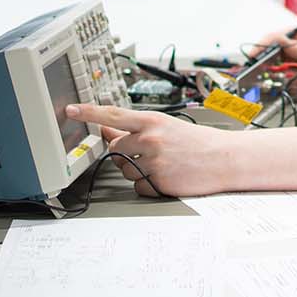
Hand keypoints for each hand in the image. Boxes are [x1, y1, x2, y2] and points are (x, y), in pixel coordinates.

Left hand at [63, 103, 232, 197]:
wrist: (225, 159)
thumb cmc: (198, 142)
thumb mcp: (167, 127)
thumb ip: (137, 127)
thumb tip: (108, 126)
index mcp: (152, 121)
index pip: (113, 114)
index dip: (89, 112)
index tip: (70, 110)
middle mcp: (150, 139)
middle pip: (115, 147)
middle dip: (125, 151)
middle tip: (149, 152)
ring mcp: (153, 161)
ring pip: (125, 169)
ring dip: (138, 169)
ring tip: (164, 164)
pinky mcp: (158, 182)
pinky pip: (138, 186)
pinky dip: (148, 185)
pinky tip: (166, 176)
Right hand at [252, 23, 296, 93]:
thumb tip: (287, 48)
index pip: (274, 38)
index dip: (262, 45)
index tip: (254, 54)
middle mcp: (293, 51)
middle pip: (270, 56)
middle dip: (263, 64)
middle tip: (259, 72)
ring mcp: (295, 66)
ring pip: (275, 72)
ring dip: (273, 77)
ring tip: (277, 80)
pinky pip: (286, 84)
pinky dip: (284, 87)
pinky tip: (292, 86)